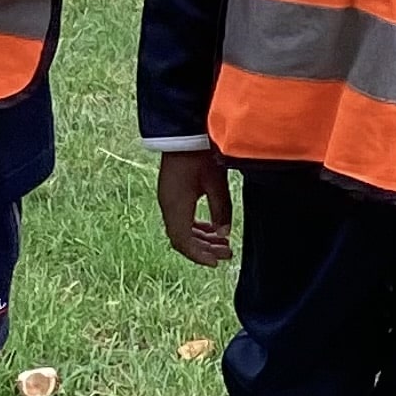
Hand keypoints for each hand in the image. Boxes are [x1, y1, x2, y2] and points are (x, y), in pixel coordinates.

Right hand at [156, 147, 233, 266]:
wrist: (183, 132)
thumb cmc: (199, 155)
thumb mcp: (216, 183)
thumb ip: (221, 210)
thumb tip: (223, 233)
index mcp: (176, 206)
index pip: (183, 242)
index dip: (199, 255)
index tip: (216, 263)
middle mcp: (168, 205)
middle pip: (182, 238)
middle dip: (204, 249)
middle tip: (227, 253)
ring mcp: (168, 199)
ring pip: (181, 229)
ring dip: (201, 238)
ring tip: (223, 243)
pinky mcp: (172, 192)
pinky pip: (181, 218)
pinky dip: (196, 227)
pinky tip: (212, 227)